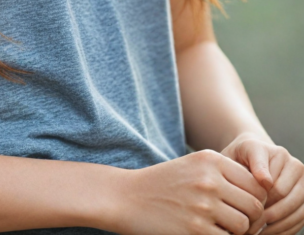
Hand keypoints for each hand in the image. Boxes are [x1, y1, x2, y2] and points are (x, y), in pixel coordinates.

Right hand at [112, 148, 266, 234]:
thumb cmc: (163, 183)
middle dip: (251, 220)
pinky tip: (209, 234)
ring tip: (222, 230)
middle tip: (238, 225)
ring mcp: (203, 205)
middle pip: (254, 206)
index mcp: (211, 159)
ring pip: (244, 226)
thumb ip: (224, 174)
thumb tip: (260, 196)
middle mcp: (210, 180)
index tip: (245, 209)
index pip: (256, 183)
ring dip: (238, 233)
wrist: (127, 197)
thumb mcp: (194, 165)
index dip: (256, 200)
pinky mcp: (195, 230)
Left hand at [222, 135, 303, 234]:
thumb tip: (266, 183)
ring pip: (293, 211)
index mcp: (276, 153)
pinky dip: (283, 230)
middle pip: (282, 197)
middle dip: (263, 216)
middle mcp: (294, 165)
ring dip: (274, 227)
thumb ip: (242, 166)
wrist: (254, 160)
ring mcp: (303, 182)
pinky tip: (266, 234)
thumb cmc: (239, 161)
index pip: (271, 182)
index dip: (259, 198)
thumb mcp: (233, 157)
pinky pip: (299, 219)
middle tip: (246, 228)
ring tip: (254, 233)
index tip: (247, 209)